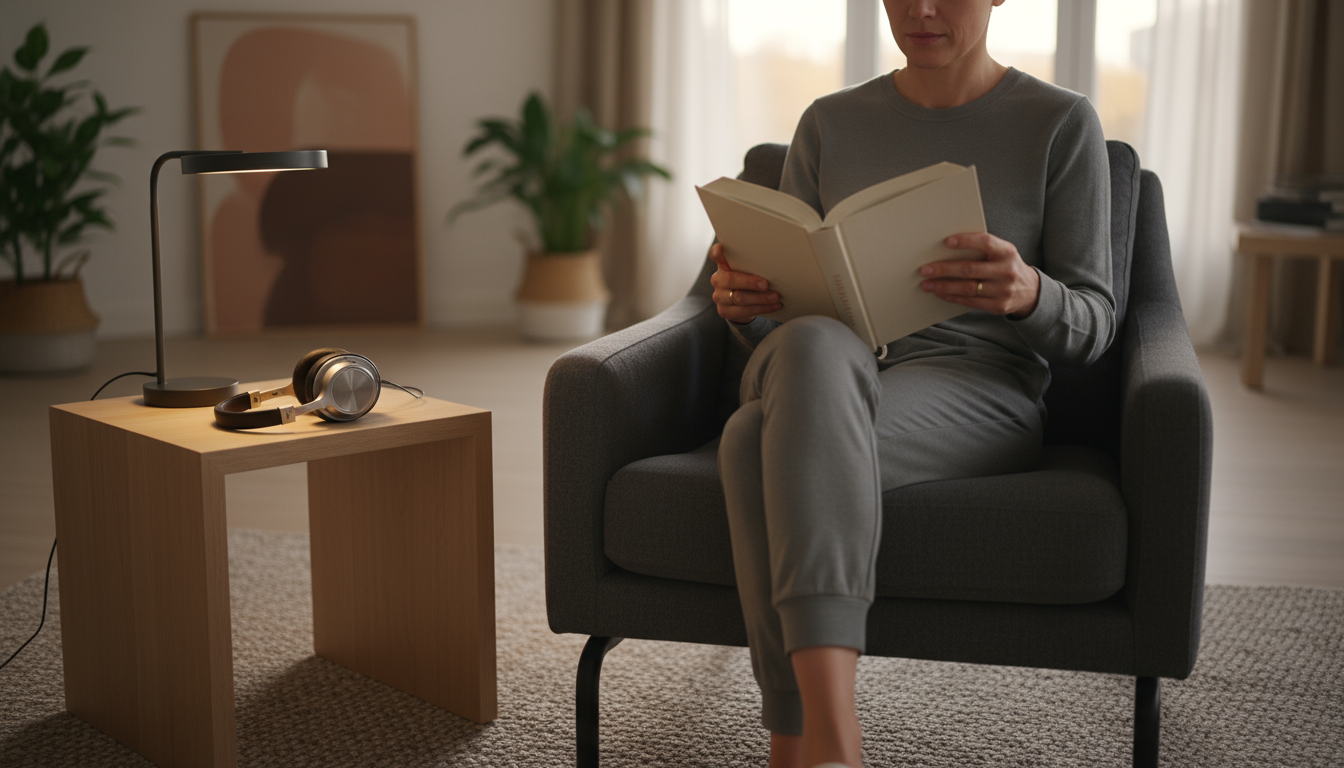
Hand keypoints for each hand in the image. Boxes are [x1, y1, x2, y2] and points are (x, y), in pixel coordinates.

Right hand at [709, 243, 781, 322]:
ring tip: (775, 297)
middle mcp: (717, 280)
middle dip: (750, 282)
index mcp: (723, 266)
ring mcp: (719, 297)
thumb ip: (751, 263)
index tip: (721, 248)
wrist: (739, 304)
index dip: (717, 252)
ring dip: (760, 298)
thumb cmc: (746, 280)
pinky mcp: (724, 311)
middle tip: (766, 284)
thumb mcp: (746, 270)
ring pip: (739, 298)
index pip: (716, 256)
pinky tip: (774, 306)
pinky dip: (762, 309)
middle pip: (731, 280)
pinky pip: (744, 312)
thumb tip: (772, 258)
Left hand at [919, 233, 1040, 317]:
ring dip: (944, 286)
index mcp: (1007, 252)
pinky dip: (952, 297)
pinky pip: (970, 302)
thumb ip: (982, 249)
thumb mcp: (1002, 253)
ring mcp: (1003, 290)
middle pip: (970, 269)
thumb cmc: (1006, 266)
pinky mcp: (998, 306)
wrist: (1030, 291)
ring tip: (927, 284)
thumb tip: (947, 248)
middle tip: (925, 269)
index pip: (986, 242)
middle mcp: (1006, 271)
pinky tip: (940, 293)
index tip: (946, 241)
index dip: (966, 241)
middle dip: (944, 269)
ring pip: (968, 288)